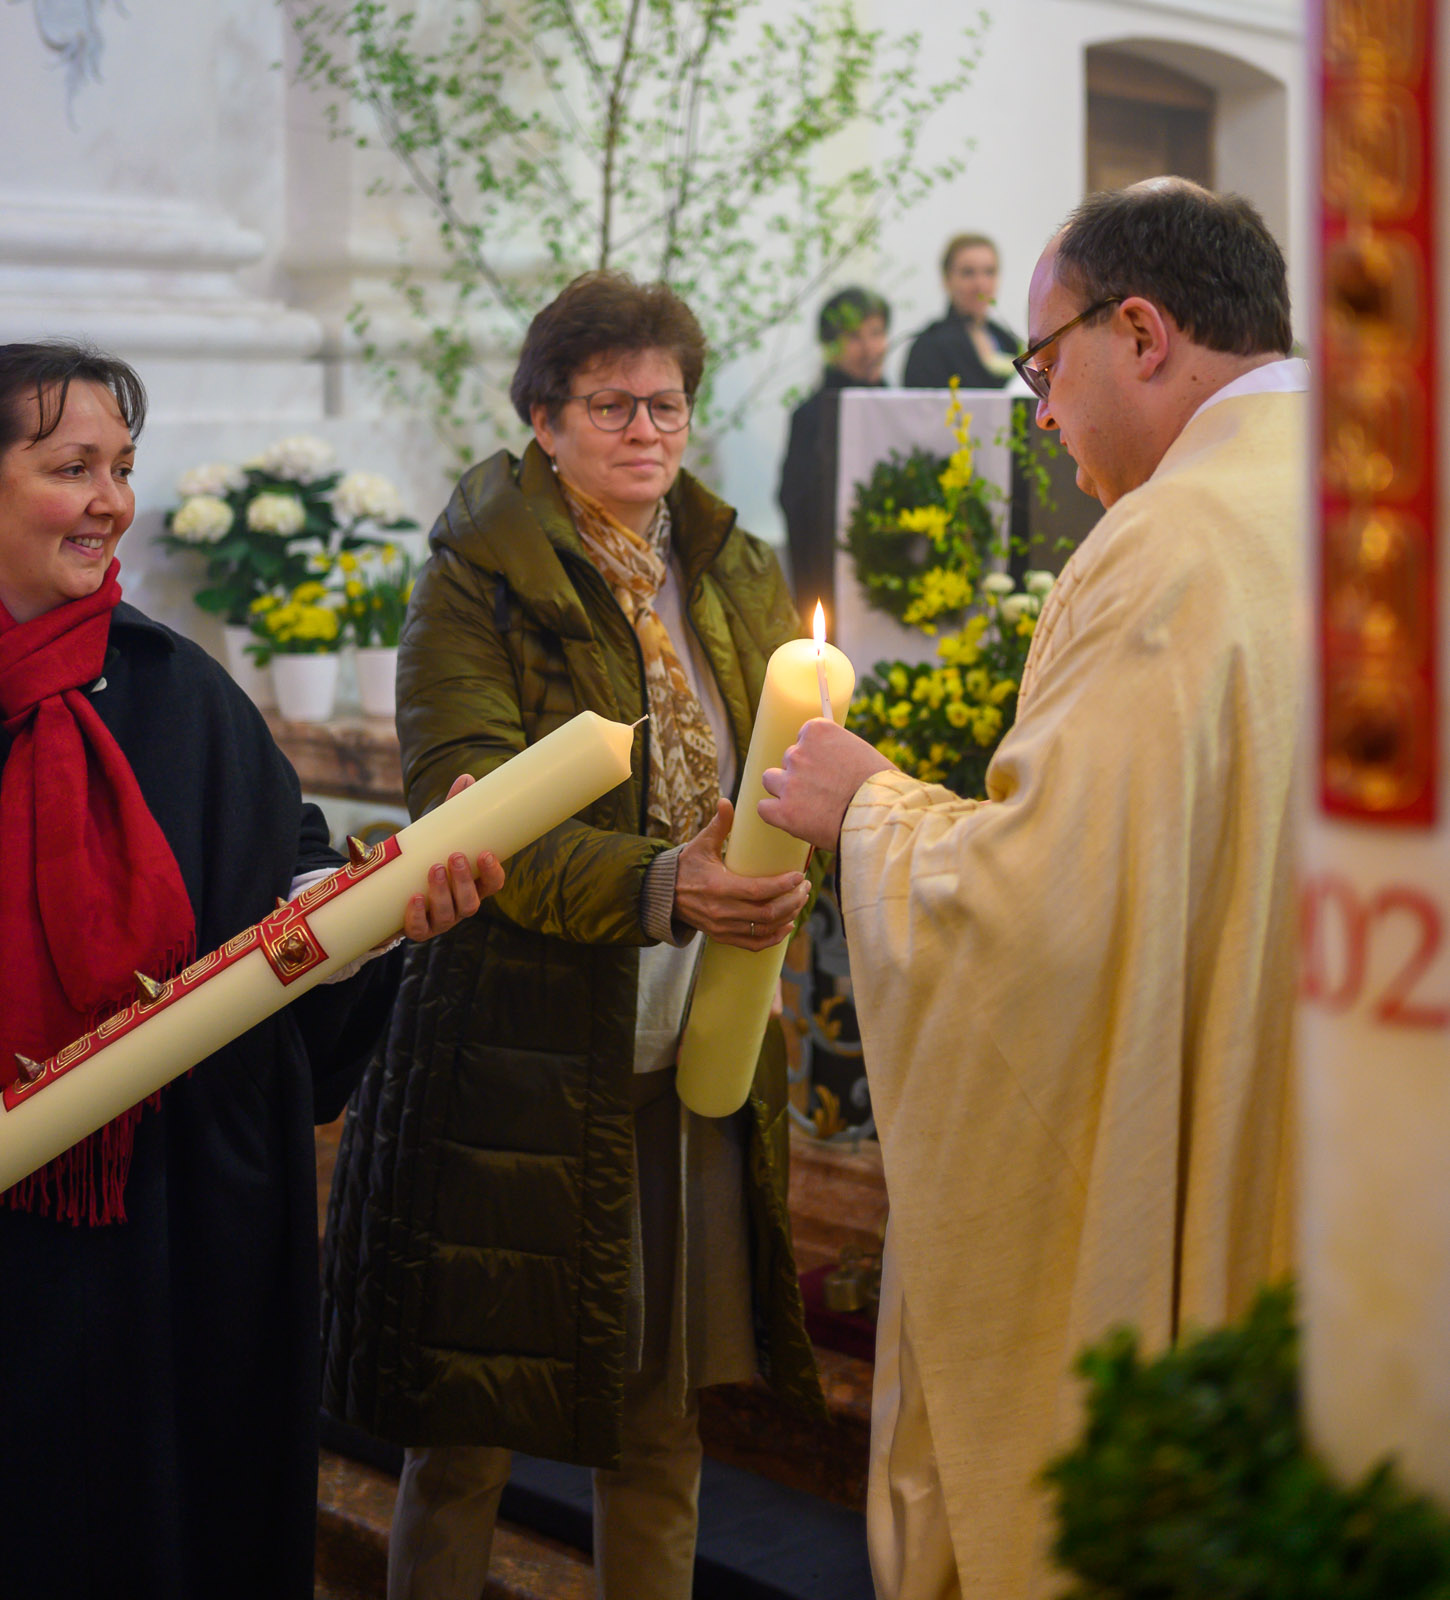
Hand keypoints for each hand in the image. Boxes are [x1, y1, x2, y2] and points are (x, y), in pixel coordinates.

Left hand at [401, 774, 506, 941]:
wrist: (395, 891)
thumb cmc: (428, 857)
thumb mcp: (439, 835)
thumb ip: (453, 810)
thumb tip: (467, 778)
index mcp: (474, 885)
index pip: (494, 884)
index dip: (492, 872)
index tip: (485, 853)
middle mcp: (461, 906)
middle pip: (472, 902)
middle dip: (463, 881)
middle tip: (454, 856)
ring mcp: (441, 920)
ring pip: (449, 915)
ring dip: (442, 893)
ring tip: (433, 868)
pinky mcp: (419, 928)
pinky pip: (421, 929)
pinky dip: (417, 916)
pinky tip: (413, 898)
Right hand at [673, 798, 809, 950]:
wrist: (664, 895)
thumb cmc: (686, 866)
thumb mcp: (701, 844)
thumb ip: (718, 824)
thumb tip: (727, 801)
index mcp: (718, 887)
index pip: (758, 891)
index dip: (783, 885)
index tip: (799, 875)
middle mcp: (722, 911)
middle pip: (768, 913)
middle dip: (792, 900)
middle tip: (805, 887)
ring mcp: (723, 927)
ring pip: (765, 929)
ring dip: (788, 916)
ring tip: (800, 900)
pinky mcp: (723, 937)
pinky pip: (754, 944)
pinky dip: (774, 938)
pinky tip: (787, 925)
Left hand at [759, 719, 895, 851]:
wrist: (881, 816)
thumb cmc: (882, 787)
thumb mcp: (862, 754)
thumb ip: (838, 751)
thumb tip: (829, 759)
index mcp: (818, 731)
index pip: (804, 738)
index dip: (816, 756)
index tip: (828, 768)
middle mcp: (799, 752)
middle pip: (790, 759)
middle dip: (803, 774)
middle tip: (825, 792)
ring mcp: (789, 782)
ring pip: (771, 780)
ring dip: (784, 790)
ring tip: (808, 805)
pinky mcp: (784, 811)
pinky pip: (764, 808)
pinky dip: (777, 815)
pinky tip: (794, 820)